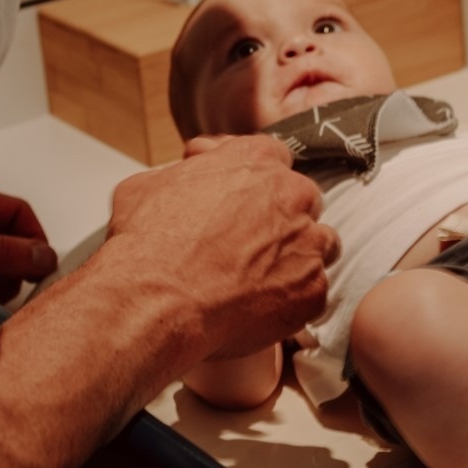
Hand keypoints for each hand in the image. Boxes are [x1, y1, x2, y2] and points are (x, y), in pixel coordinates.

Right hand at [108, 137, 336, 363]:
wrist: (157, 298)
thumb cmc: (148, 243)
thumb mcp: (149, 185)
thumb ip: (182, 175)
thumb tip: (182, 176)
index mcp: (254, 160)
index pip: (275, 158)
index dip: (259, 184)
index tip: (248, 203)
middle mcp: (291, 194)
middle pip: (303, 201)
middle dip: (283, 220)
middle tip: (252, 246)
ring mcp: (308, 242)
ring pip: (319, 244)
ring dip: (298, 257)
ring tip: (262, 280)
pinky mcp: (313, 289)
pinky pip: (314, 292)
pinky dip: (294, 301)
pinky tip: (263, 308)